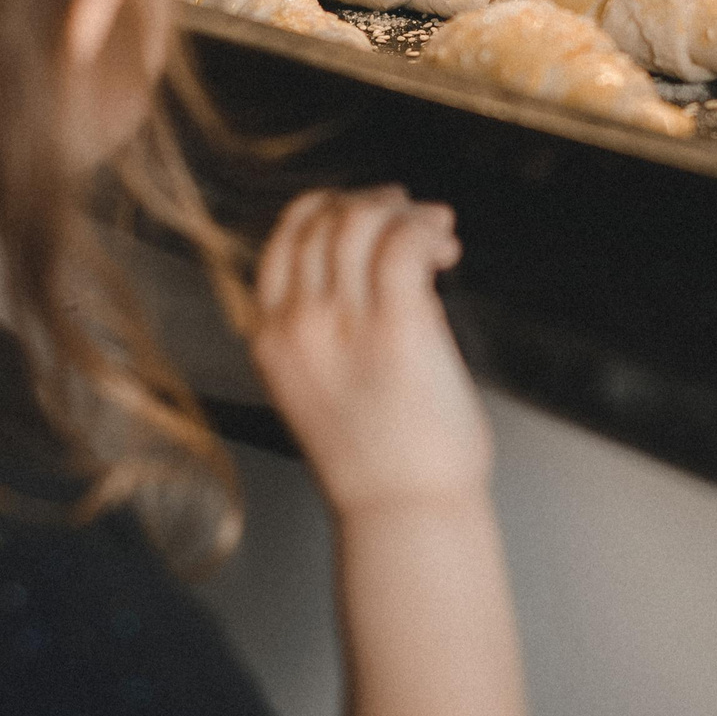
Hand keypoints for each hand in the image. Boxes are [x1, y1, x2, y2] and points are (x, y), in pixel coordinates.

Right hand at [251, 187, 487, 515]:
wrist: (402, 512)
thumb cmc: (376, 458)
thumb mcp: (318, 384)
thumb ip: (327, 324)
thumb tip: (377, 260)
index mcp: (270, 338)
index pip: (285, 238)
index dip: (328, 209)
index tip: (364, 215)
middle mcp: (297, 324)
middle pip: (323, 219)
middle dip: (372, 203)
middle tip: (412, 216)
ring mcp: (343, 325)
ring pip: (361, 220)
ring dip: (405, 212)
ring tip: (437, 231)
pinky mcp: (397, 328)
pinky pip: (404, 243)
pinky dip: (427, 230)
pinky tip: (445, 248)